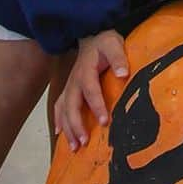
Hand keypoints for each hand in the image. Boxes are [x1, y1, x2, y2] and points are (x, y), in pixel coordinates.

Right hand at [53, 29, 128, 149]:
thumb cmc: (105, 42)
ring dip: (68, 128)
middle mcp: (74, 81)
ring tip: (74, 147)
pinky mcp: (68, 89)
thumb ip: (118, 58)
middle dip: (76, 124)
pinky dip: (59, 121)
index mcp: (86, 71)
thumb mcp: (114, 45)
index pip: (91, 91)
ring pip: (63, 109)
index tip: (105, 122)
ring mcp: (69, 86)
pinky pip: (60, 107)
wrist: (92, 36)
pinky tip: (61, 135)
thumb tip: (123, 73)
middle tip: (84, 142)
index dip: (97, 106)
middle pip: (71, 105)